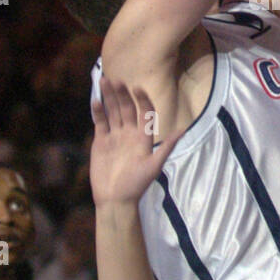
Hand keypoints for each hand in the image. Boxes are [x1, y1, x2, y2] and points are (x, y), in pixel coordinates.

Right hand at [90, 76, 181, 205]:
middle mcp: (130, 133)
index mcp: (144, 137)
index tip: (137, 88)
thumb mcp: (154, 166)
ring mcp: (115, 136)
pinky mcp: (101, 141)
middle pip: (126, 109)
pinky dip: (98, 112)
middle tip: (117, 80)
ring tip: (104, 81)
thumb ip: (166, 147)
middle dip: (122, 94)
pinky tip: (96, 100)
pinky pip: (100, 123)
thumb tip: (183, 130)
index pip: (145, 113)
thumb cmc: (137, 184)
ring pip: (113, 112)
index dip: (142, 100)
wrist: (115, 199)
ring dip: (109, 98)